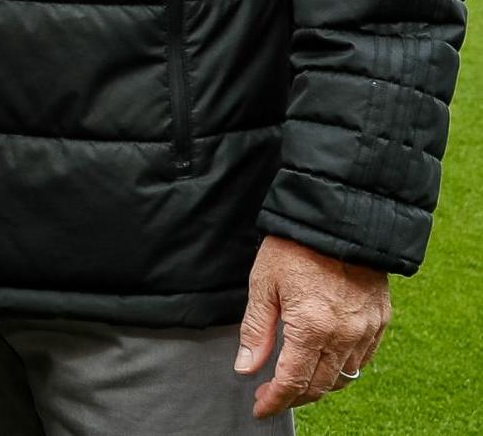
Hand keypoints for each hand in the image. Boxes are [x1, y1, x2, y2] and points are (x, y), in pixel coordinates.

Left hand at [236, 234, 390, 415]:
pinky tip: (325, 361)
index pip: (293, 381)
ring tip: (296, 380)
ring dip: (320, 384)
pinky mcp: (380, 321)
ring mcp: (367, 330)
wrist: (337, 219)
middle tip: (272, 397)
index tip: (260, 408)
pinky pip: (363, 359)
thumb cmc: (294, 247)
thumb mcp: (263, 284)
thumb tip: (245, 368)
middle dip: (295, 397)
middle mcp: (344, 335)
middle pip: (321, 385)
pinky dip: (343, 368)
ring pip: (345, 377)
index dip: (275, 400)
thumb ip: (255, 331)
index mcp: (312, 327)